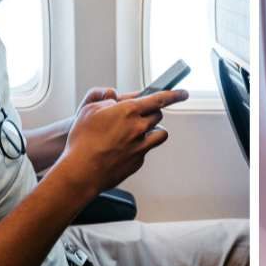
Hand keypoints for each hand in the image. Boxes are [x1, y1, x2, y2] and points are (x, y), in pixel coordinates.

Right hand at [54, 89, 187, 195]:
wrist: (81, 172)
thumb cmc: (82, 141)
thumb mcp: (88, 110)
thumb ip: (104, 99)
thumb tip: (113, 99)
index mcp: (128, 111)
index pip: (159, 98)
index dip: (174, 94)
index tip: (183, 93)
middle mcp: (139, 128)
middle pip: (158, 116)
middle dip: (150, 113)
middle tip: (137, 116)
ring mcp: (141, 146)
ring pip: (159, 134)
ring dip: (152, 130)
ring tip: (137, 132)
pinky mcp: (138, 161)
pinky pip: (145, 150)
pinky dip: (138, 147)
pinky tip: (122, 149)